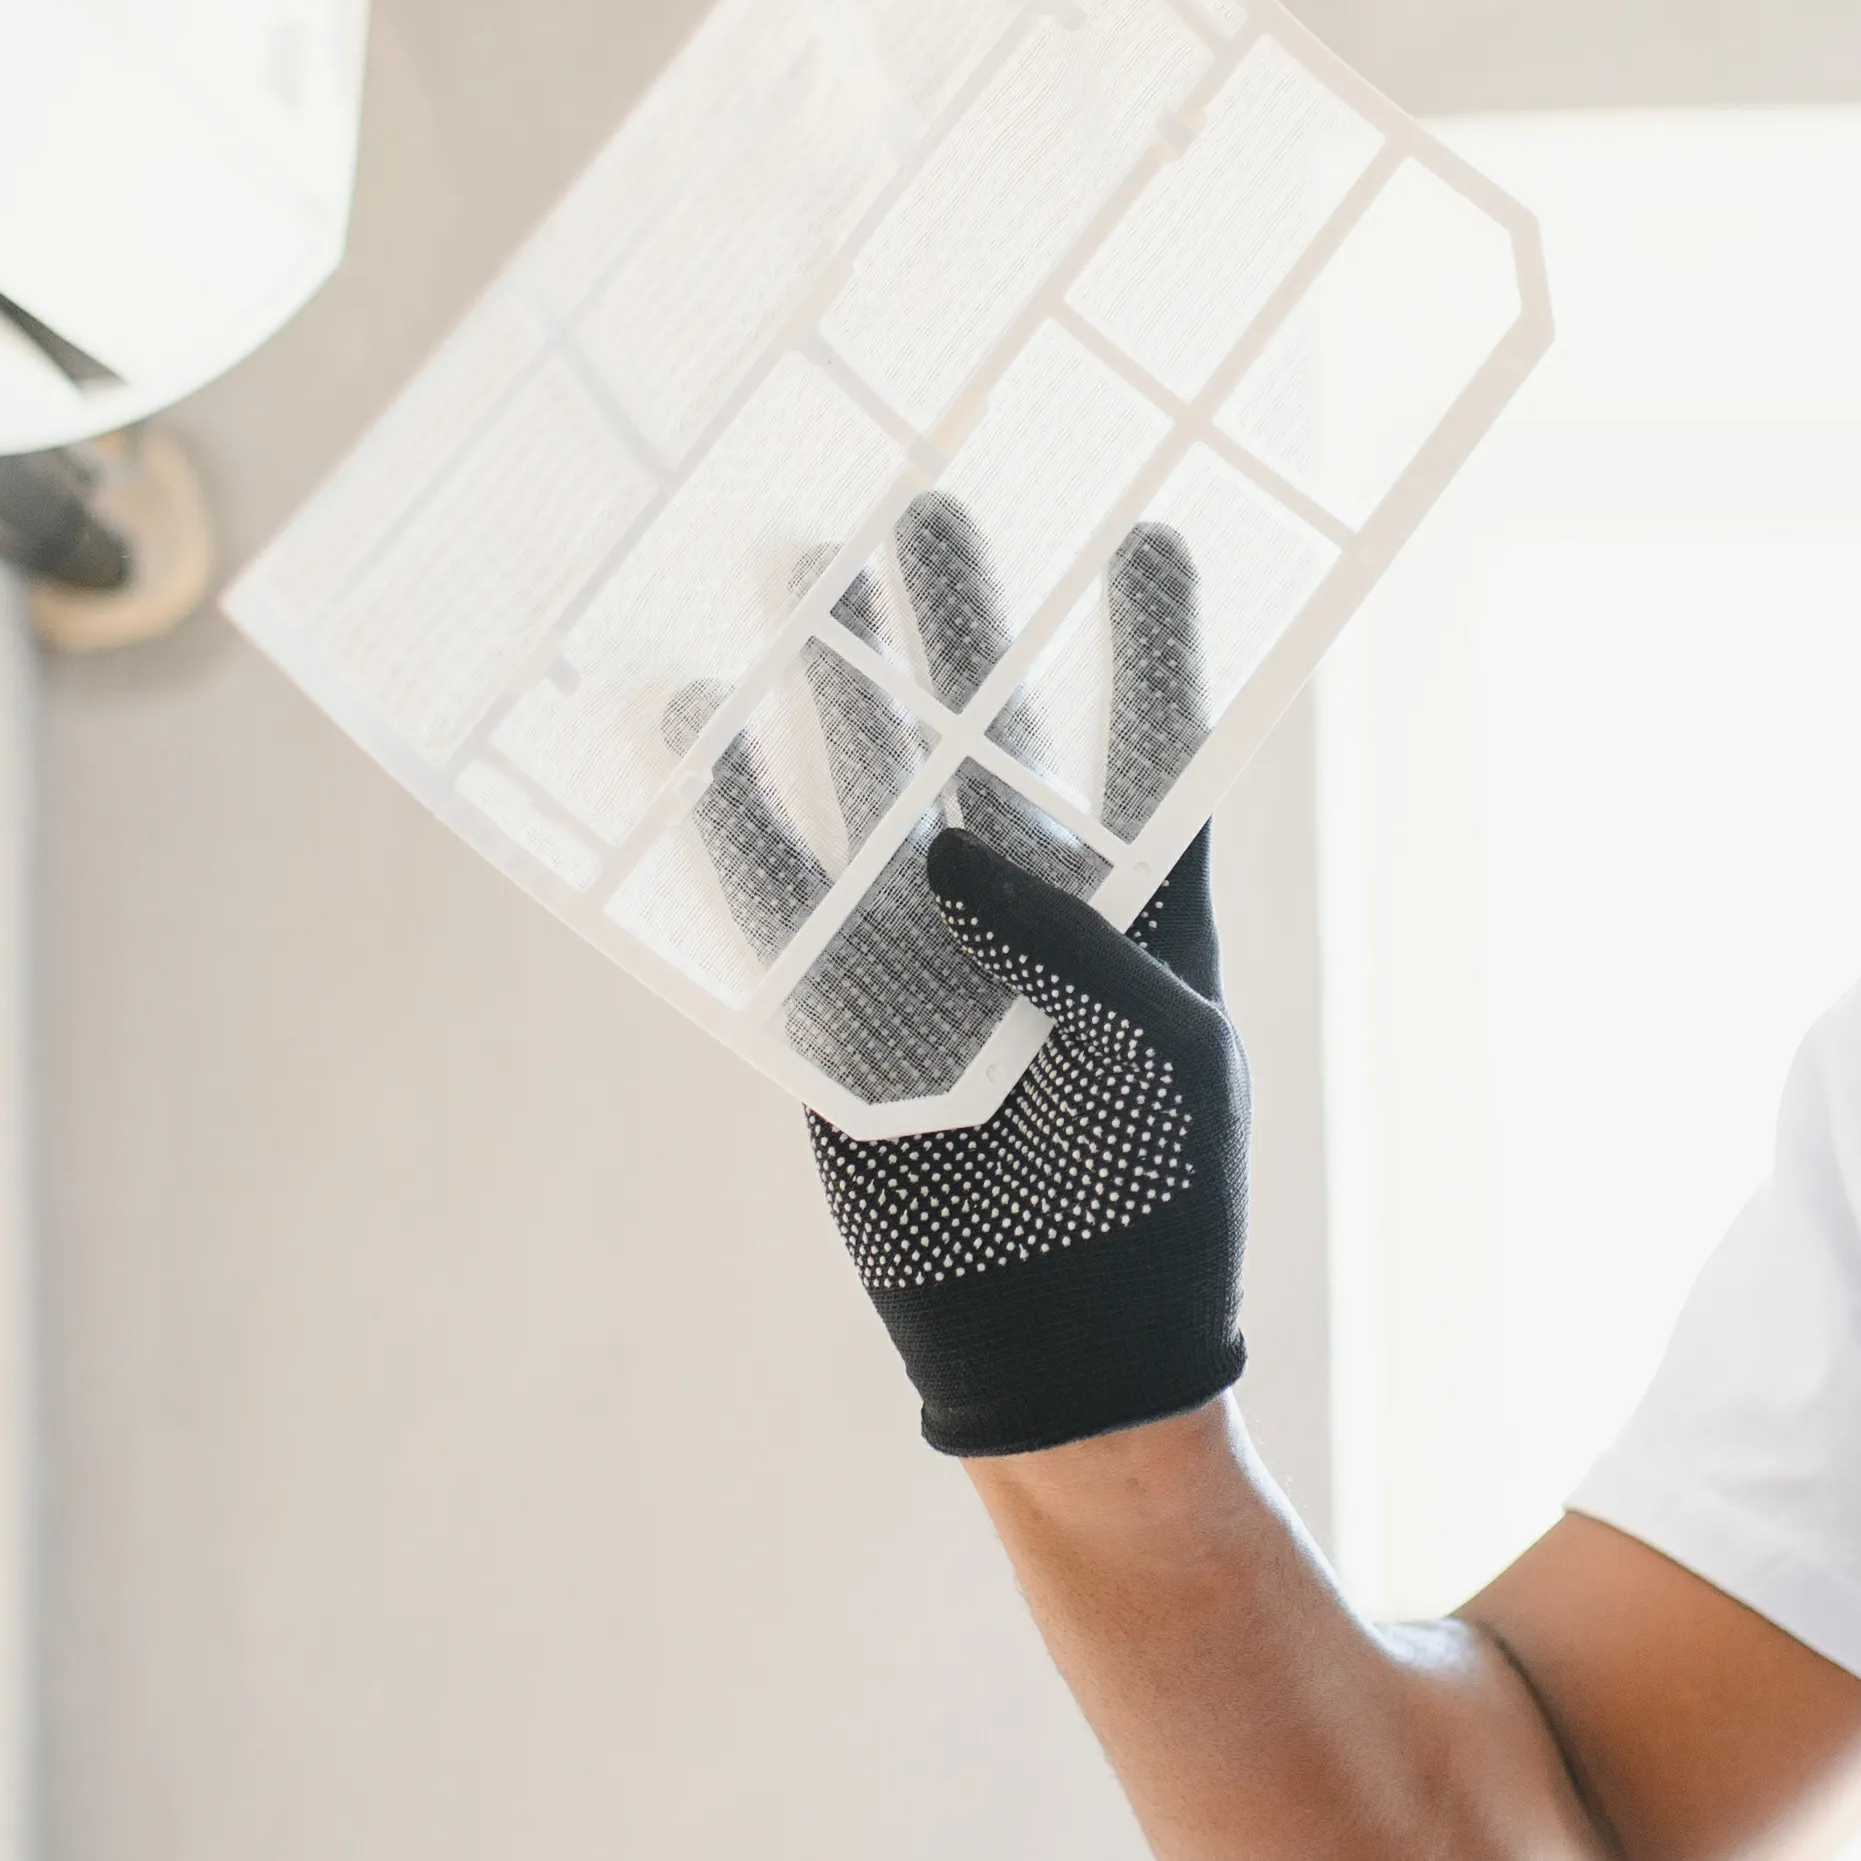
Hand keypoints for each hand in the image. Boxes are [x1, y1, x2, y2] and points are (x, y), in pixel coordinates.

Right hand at [679, 496, 1243, 1455]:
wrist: (1067, 1358)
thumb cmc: (1155, 1201)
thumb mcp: (1160, 1053)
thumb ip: (1076, 938)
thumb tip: (944, 843)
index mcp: (1145, 912)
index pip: (1155, 752)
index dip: (1153, 648)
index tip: (1152, 533)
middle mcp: (1030, 911)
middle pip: (991, 733)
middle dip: (962, 625)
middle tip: (929, 502)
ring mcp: (928, 957)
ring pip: (876, 792)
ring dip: (842, 688)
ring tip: (805, 571)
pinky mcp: (840, 1020)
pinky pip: (783, 905)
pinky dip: (740, 823)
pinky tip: (701, 728)